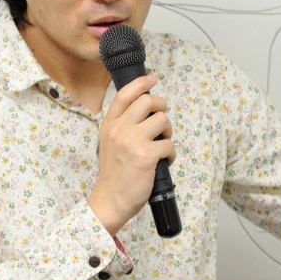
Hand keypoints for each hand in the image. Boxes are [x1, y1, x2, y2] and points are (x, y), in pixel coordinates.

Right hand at [87, 75, 176, 234]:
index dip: (141, 83)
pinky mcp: (146, 156)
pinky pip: (169, 144)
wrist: (110, 200)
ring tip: (163, 144)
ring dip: (168, 131)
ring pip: (162, 120)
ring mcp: (132, 142)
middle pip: (148, 101)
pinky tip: (164, 161)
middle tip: (162, 121)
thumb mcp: (109, 143)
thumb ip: (122, 125)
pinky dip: (171, 153)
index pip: (125, 94)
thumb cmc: (114, 173)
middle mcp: (119, 130)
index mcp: (109, 125)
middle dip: (162, 107)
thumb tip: (145, 108)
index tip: (152, 79)